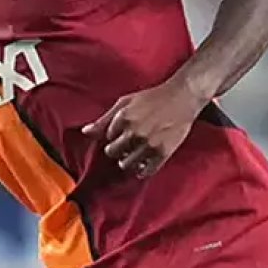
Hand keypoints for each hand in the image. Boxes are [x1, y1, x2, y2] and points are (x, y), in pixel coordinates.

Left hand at [81, 80, 206, 178]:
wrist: (182, 97)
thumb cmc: (152, 97)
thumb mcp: (125, 102)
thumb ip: (104, 119)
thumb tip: (85, 132)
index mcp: (123, 118)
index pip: (107, 139)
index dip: (113, 137)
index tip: (120, 135)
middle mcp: (134, 132)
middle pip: (113, 153)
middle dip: (117, 150)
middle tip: (126, 145)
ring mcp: (149, 144)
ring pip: (126, 164)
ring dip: (127, 161)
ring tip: (133, 155)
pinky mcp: (163, 152)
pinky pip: (147, 170)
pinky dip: (142, 170)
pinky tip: (142, 164)